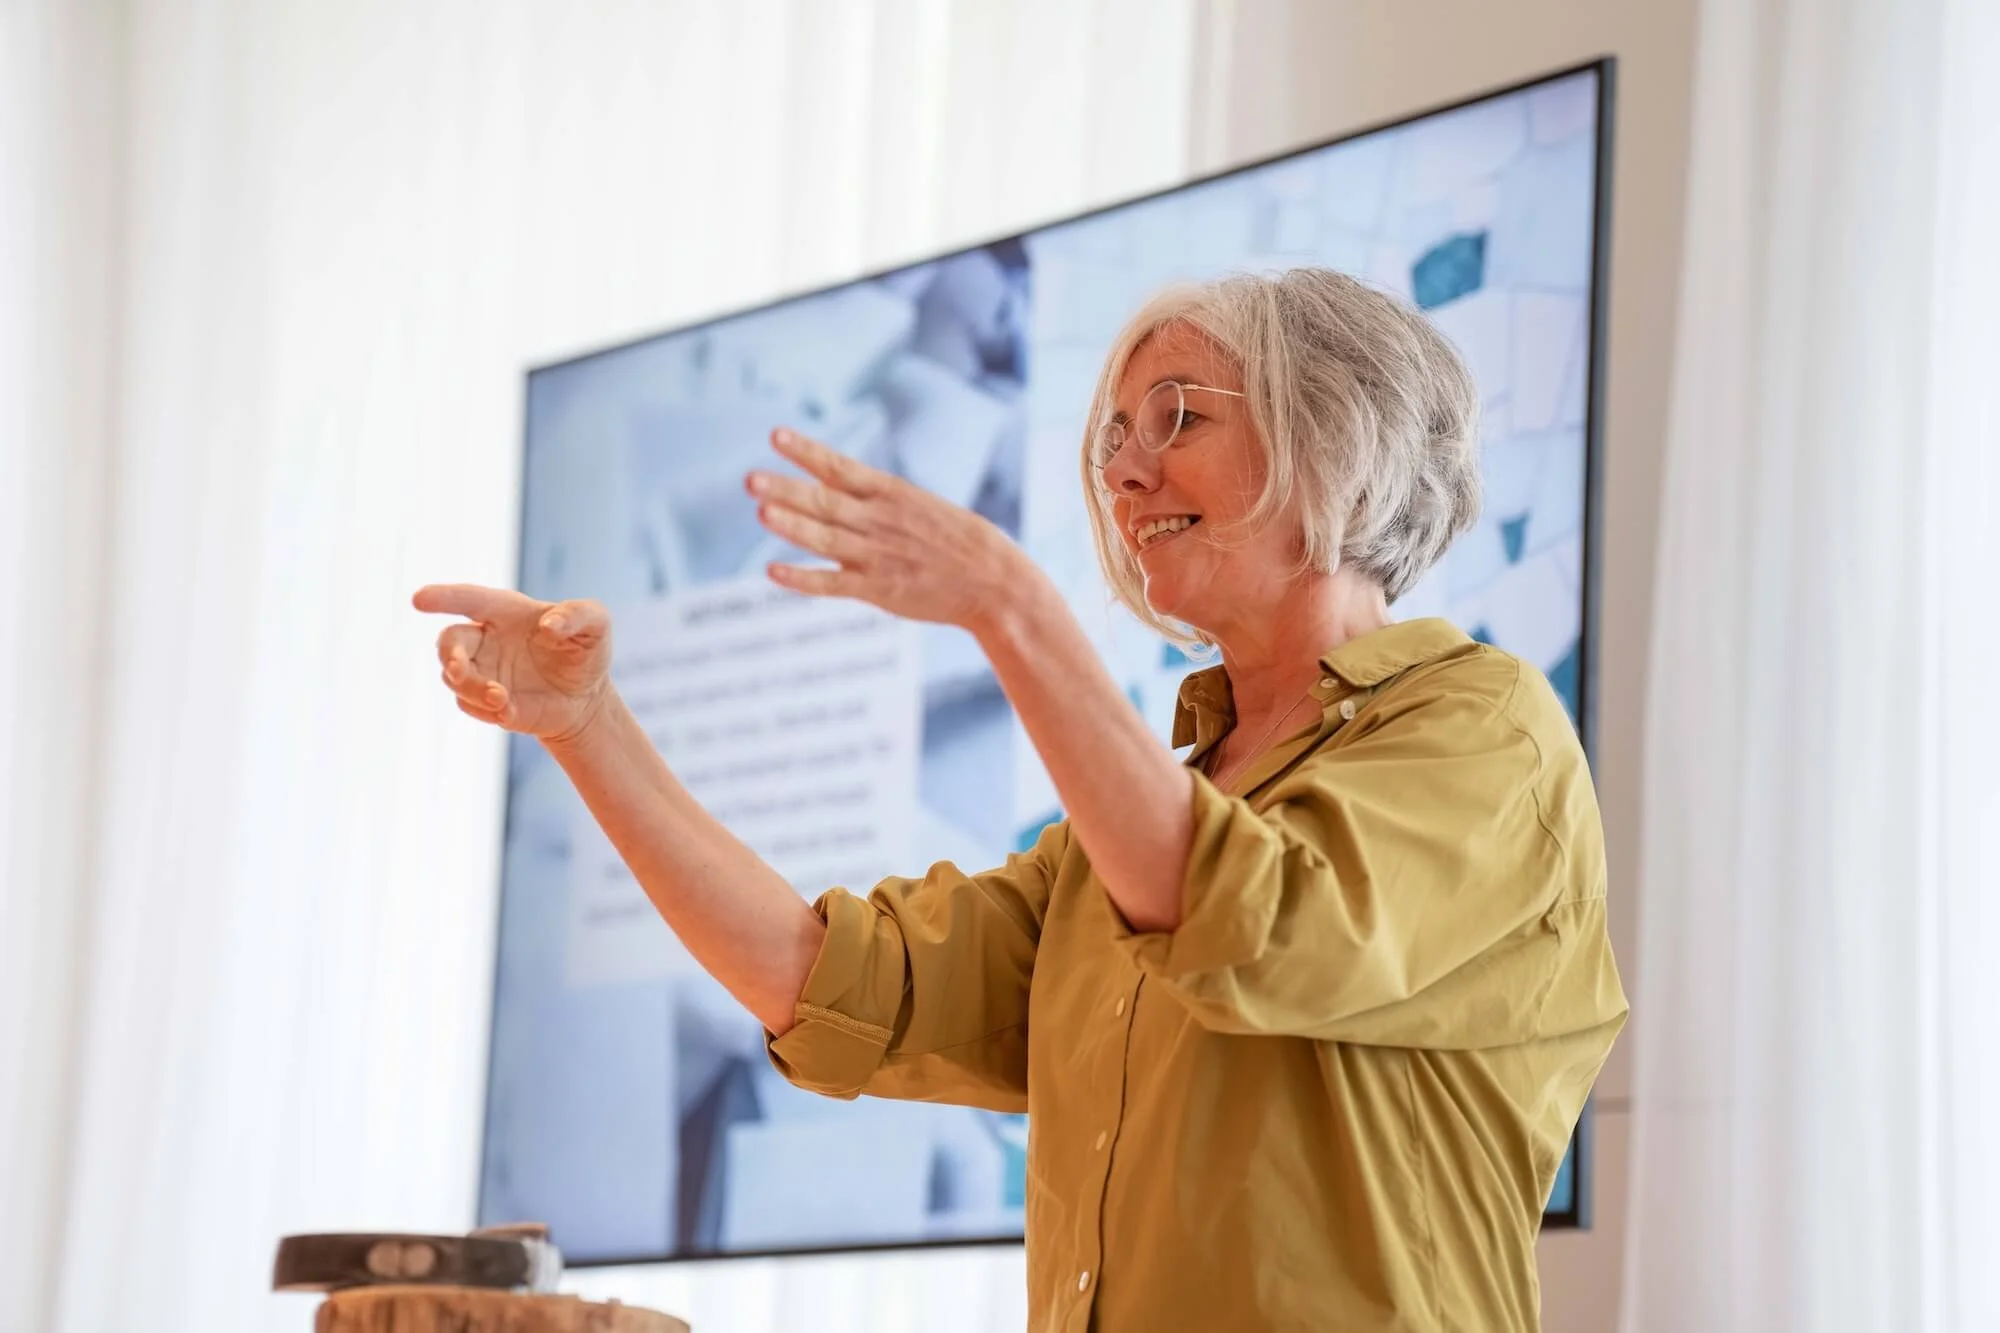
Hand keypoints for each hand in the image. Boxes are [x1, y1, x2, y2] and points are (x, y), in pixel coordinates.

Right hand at [412, 583, 612, 740]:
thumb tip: (549, 625)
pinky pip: (470, 705)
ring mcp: (483, 672)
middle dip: (448, 654)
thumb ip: (578, 615)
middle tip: (457, 668)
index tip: (418, 600)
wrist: (586, 698)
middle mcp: (486, 640)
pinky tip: (511, 711)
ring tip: (502, 698)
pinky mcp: (486, 702)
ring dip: (472, 688)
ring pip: (454, 678)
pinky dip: (485, 709)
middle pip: (448, 641)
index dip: (443, 597)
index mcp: (505, 612)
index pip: (468, 599)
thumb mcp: (596, 625)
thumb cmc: (586, 651)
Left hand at [748, 427, 1030, 631]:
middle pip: (824, 501)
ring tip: (761, 512)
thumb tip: (841, 486)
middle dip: (785, 489)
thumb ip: (879, 500)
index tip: (776, 435)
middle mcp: (879, 521)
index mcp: (891, 494)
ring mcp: (877, 556)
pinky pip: (833, 584)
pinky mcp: (879, 589)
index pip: (840, 467)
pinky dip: (802, 579)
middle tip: (749, 480)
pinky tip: (773, 571)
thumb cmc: (960, 542)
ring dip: (792, 526)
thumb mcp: (921, 506)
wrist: (995, 581)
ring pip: (825, 538)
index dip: (806, 452)